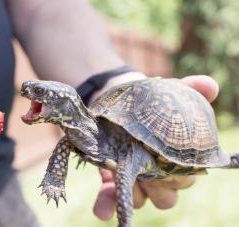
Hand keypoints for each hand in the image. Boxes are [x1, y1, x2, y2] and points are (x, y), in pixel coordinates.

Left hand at [93, 75, 218, 219]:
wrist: (120, 102)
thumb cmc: (151, 101)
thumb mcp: (170, 91)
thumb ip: (191, 88)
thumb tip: (209, 86)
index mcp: (175, 160)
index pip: (186, 179)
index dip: (180, 176)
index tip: (169, 163)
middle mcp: (157, 175)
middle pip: (166, 197)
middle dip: (158, 188)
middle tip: (147, 172)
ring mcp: (134, 179)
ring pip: (141, 200)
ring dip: (133, 193)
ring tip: (122, 177)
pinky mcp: (112, 179)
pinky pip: (110, 200)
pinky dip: (106, 205)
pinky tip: (102, 210)